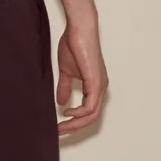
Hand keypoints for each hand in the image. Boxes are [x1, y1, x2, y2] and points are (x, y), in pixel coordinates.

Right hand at [55, 20, 106, 135]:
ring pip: (91, 115)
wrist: (79, 29)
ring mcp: (100, 85)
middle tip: (59, 131)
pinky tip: (67, 112)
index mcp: (95, 85)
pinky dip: (78, 113)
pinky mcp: (96, 82)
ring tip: (61, 126)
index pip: (88, 111)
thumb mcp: (66, 71)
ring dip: (75, 124)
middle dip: (74, 127)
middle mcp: (101, 88)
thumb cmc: (74, 44)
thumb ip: (65, 87)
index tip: (60, 125)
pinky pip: (90, 106)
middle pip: (91, 117)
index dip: (75, 121)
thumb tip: (62, 102)